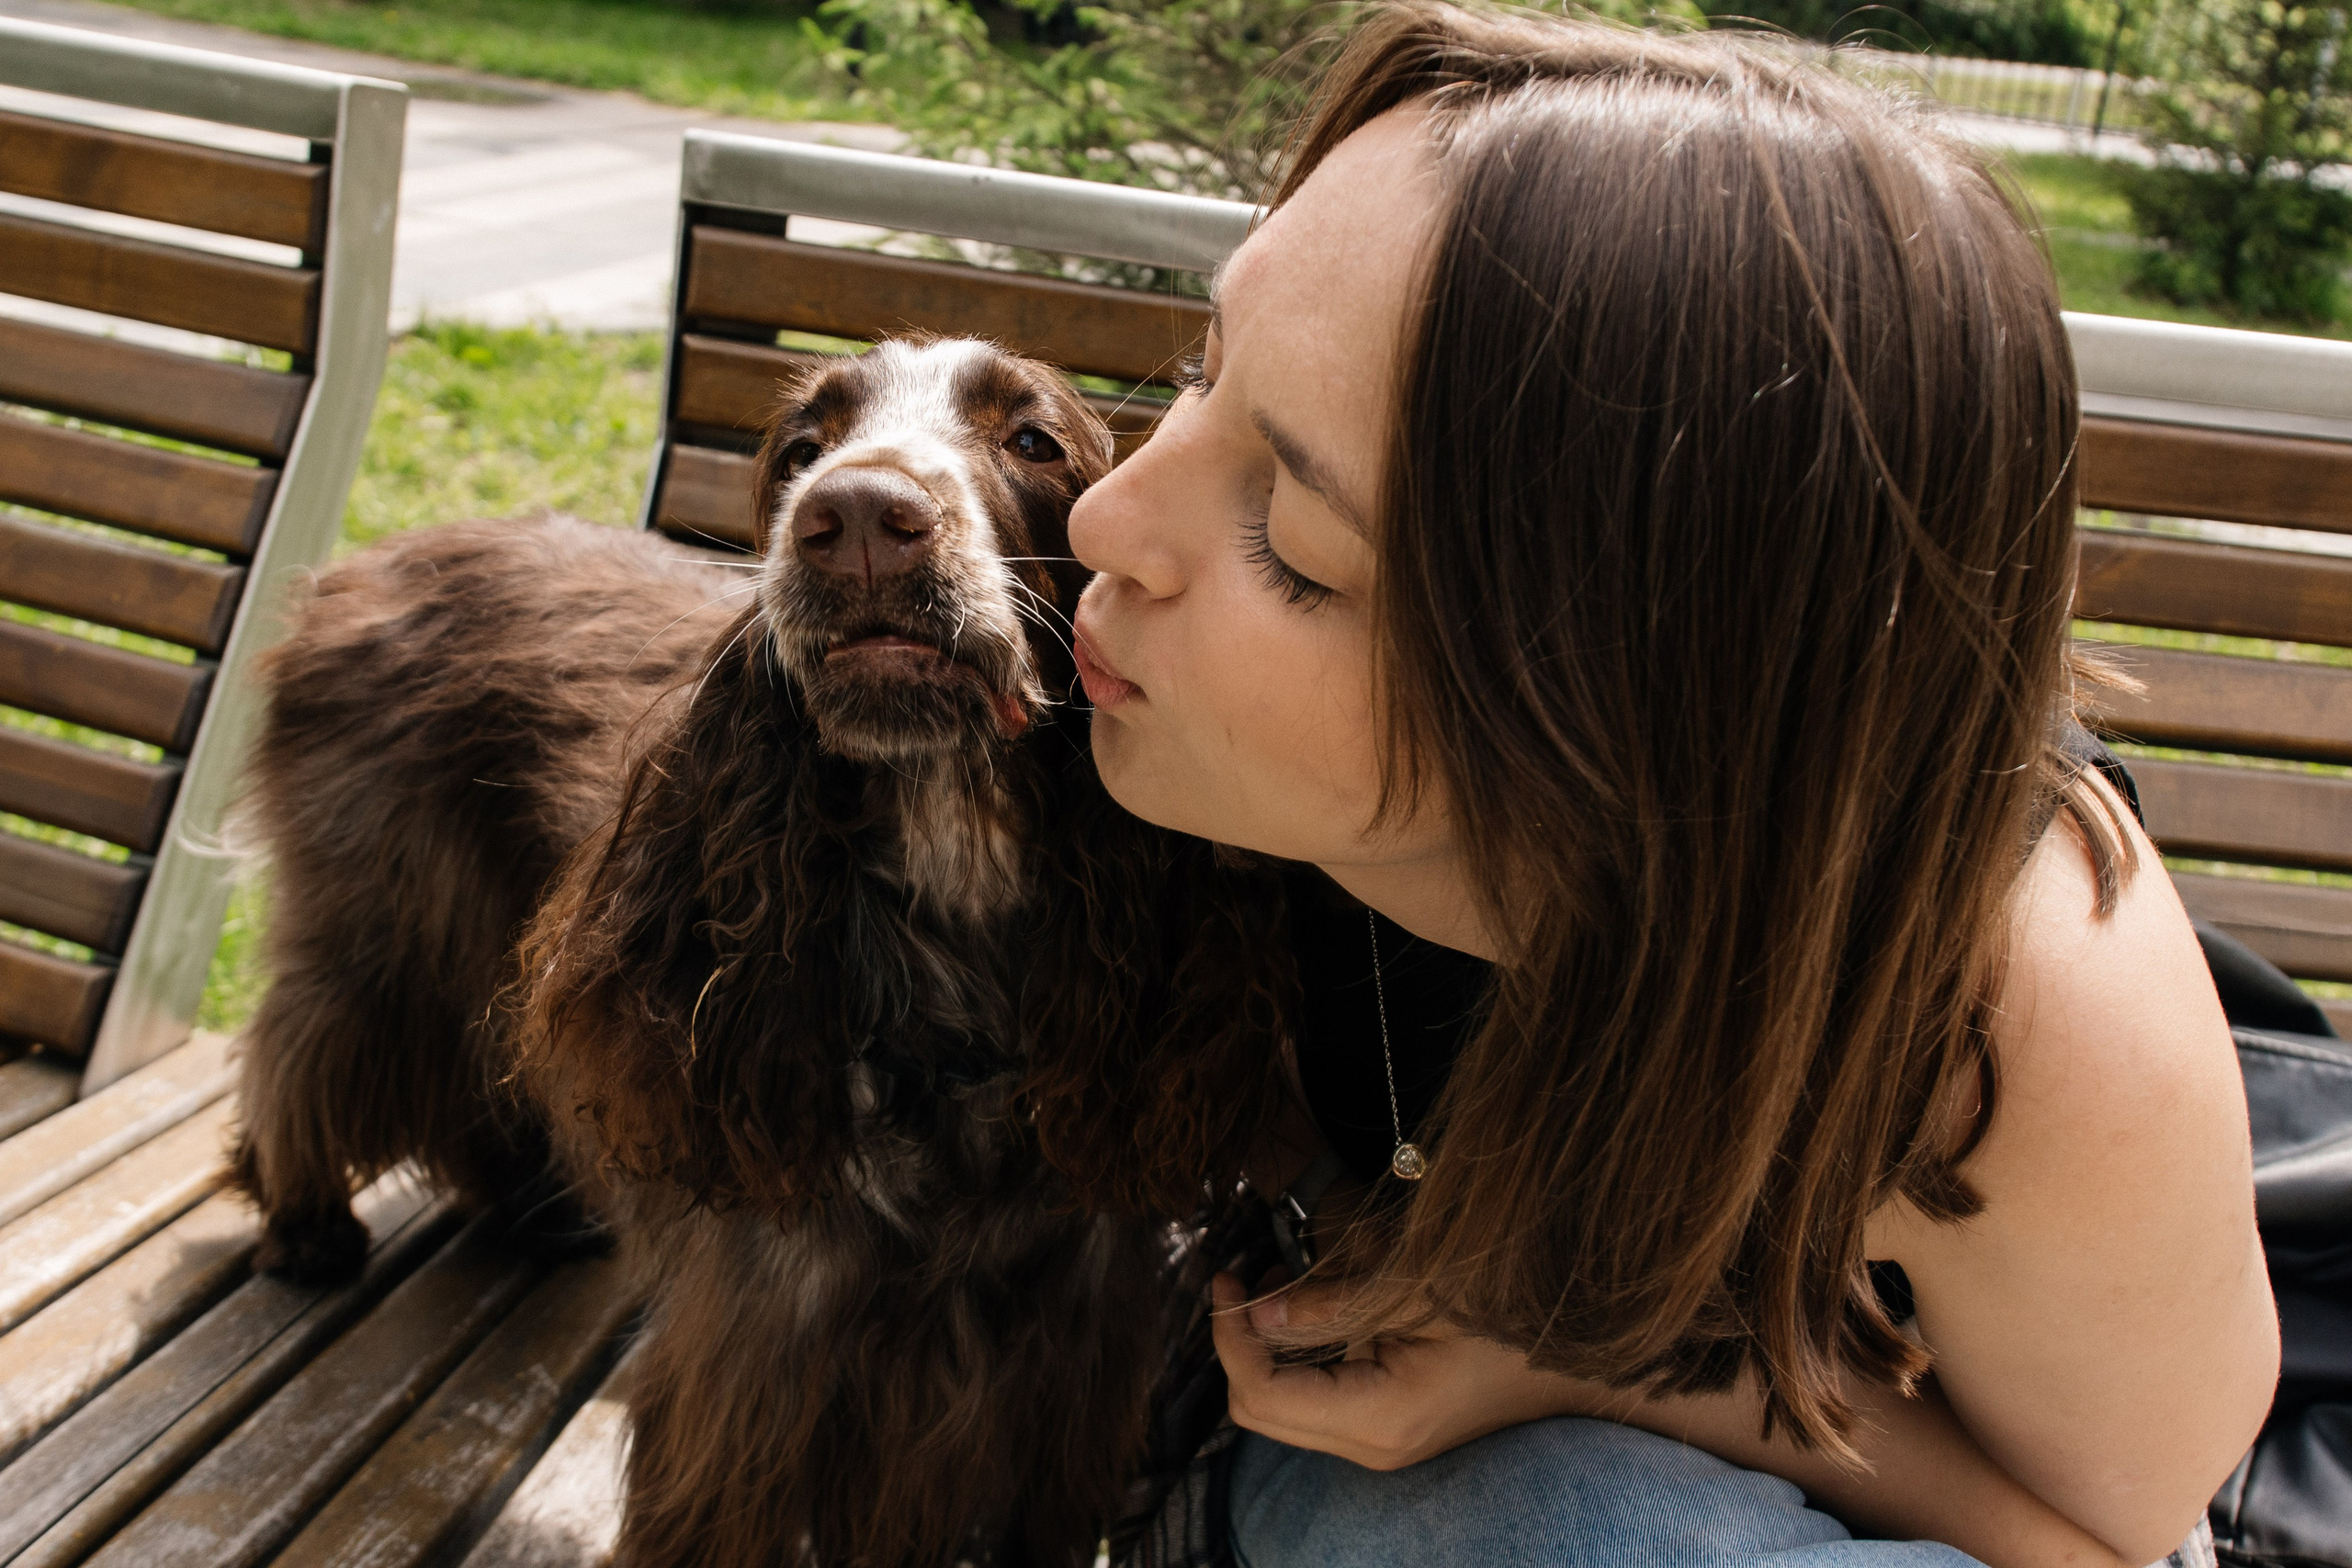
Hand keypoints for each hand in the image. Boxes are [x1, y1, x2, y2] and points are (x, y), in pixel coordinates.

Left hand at [1210, 1272, 1594, 1469]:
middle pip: (1260, 1411)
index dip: (1230, 1338)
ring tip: (1278, 1281)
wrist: (1573, 1368)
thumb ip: (1331, 1303)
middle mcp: (1371, 1446)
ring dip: (1266, 1348)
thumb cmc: (1506, 1323)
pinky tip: (1309, 1307)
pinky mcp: (1384, 1429)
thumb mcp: (1417, 1292)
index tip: (1227, 1281)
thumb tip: (1257, 1310)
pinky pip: (1314, 1402)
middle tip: (1244, 1279)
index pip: (1262, 1394)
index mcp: (1378, 1417)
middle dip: (1241, 1344)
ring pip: (1282, 1409)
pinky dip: (1296, 1358)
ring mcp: (1378, 1444)